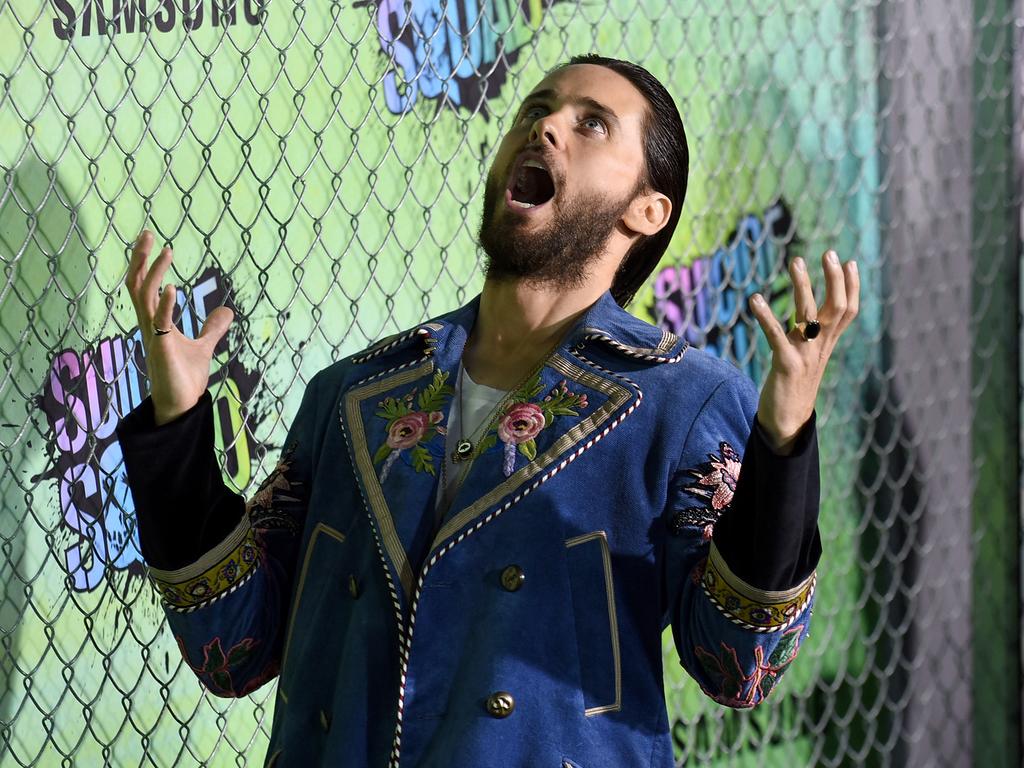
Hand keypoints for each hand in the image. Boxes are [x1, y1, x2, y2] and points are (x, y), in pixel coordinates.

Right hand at [124, 229, 234, 424]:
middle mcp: (149, 325)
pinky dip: (166, 304)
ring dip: (154, 273)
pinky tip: (173, 287)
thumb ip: (212, 328)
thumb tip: (227, 311)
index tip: (154, 242)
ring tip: (165, 252)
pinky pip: (160, 322)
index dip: (146, 264)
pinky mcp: (162, 348)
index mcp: (155, 322)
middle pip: (137, 285)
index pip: (144, 286)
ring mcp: (154, 335)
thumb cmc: (185, 377)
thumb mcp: (204, 347)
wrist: (181, 404)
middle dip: (140, 259)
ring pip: (145, 297)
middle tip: (147, 233)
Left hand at [749, 250, 858, 454]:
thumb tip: (809, 315)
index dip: (852, 287)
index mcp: (827, 345)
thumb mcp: (808, 358)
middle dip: (834, 279)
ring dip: (802, 286)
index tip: (850, 261)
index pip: (848, 312)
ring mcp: (806, 356)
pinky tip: (755, 299)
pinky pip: (776, 336)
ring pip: (809, 315)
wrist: (787, 424)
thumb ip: (811, 337)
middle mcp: (821, 347)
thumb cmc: (794, 388)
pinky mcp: (787, 366)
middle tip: (828, 252)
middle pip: (836, 308)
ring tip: (796, 261)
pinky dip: (766, 316)